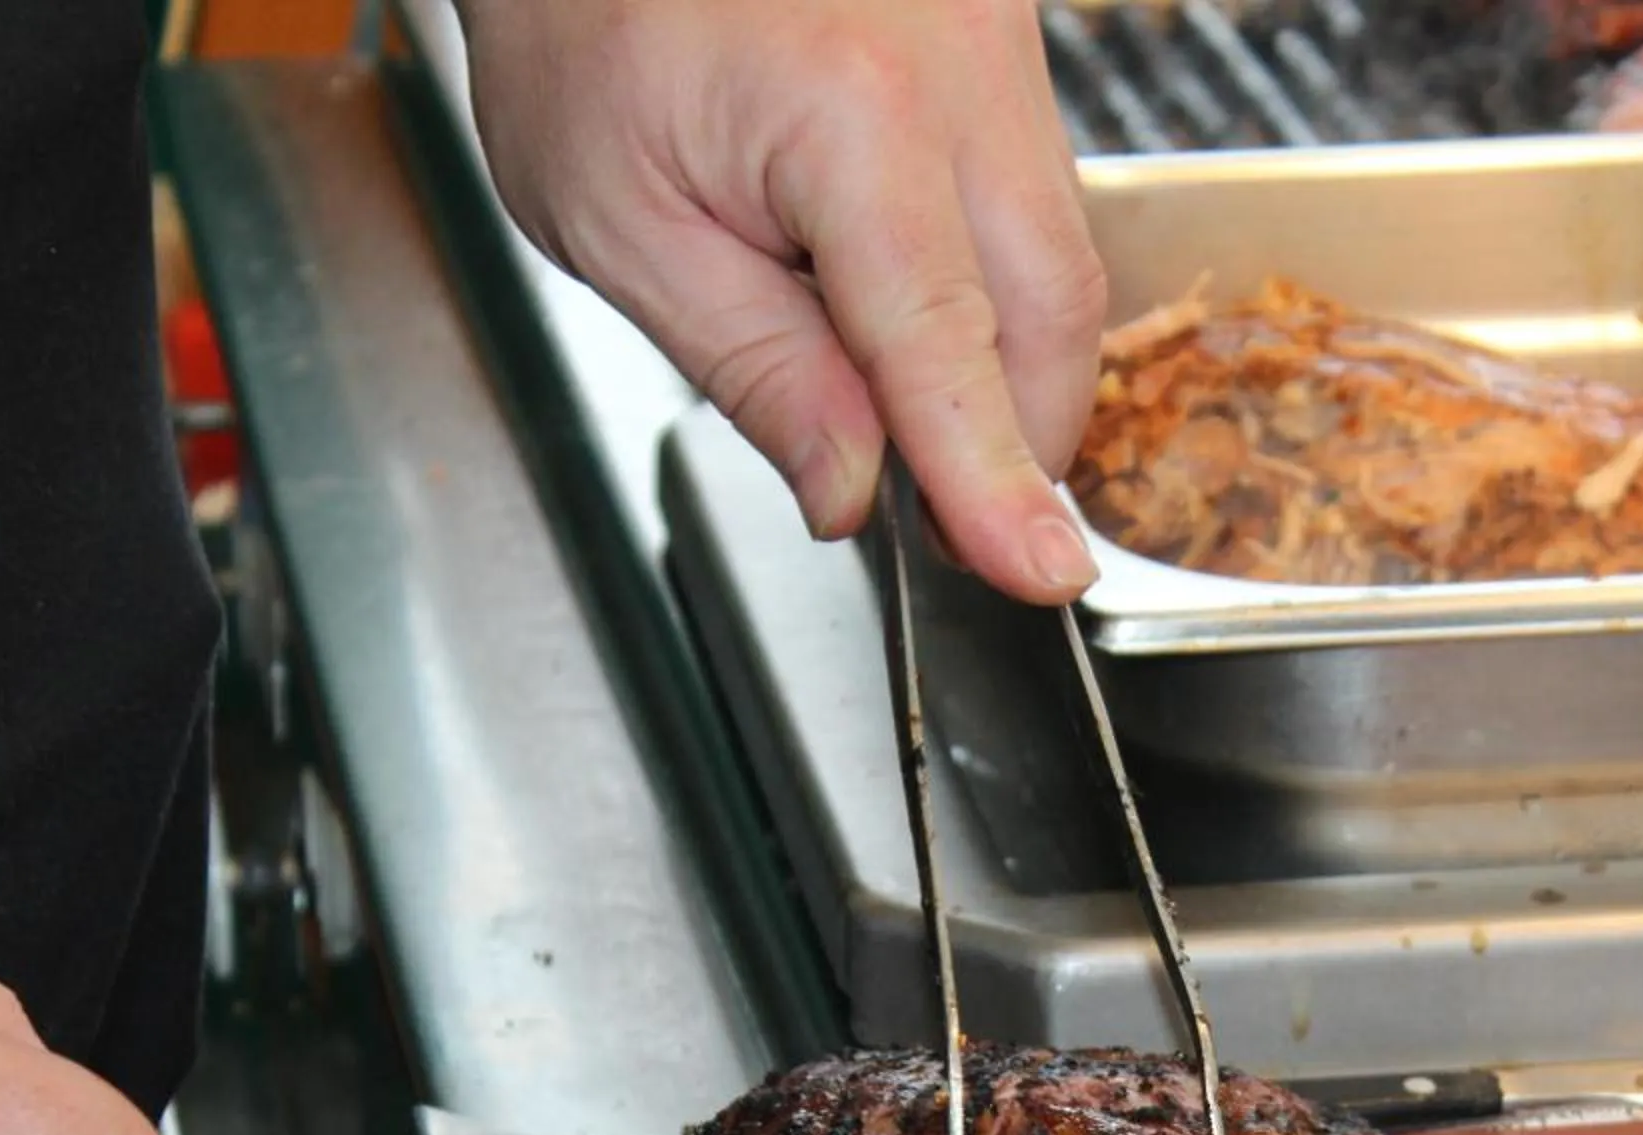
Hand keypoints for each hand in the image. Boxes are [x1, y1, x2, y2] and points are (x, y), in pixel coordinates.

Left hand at [465, 0, 1109, 602]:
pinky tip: (907, 307)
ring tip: (903, 414)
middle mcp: (958, 65)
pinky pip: (1036, 196)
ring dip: (1005, 365)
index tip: (1037, 571)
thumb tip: (850, 490)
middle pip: (1049, 310)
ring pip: (1060, 258)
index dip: (992, 476)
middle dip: (1015, 440)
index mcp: (851, 115)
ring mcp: (998, 41)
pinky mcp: (1003, 39)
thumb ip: (753, 366)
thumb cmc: (582, 13)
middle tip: (942, 530)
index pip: (946, 343)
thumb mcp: (617, 219)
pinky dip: (994, 285)